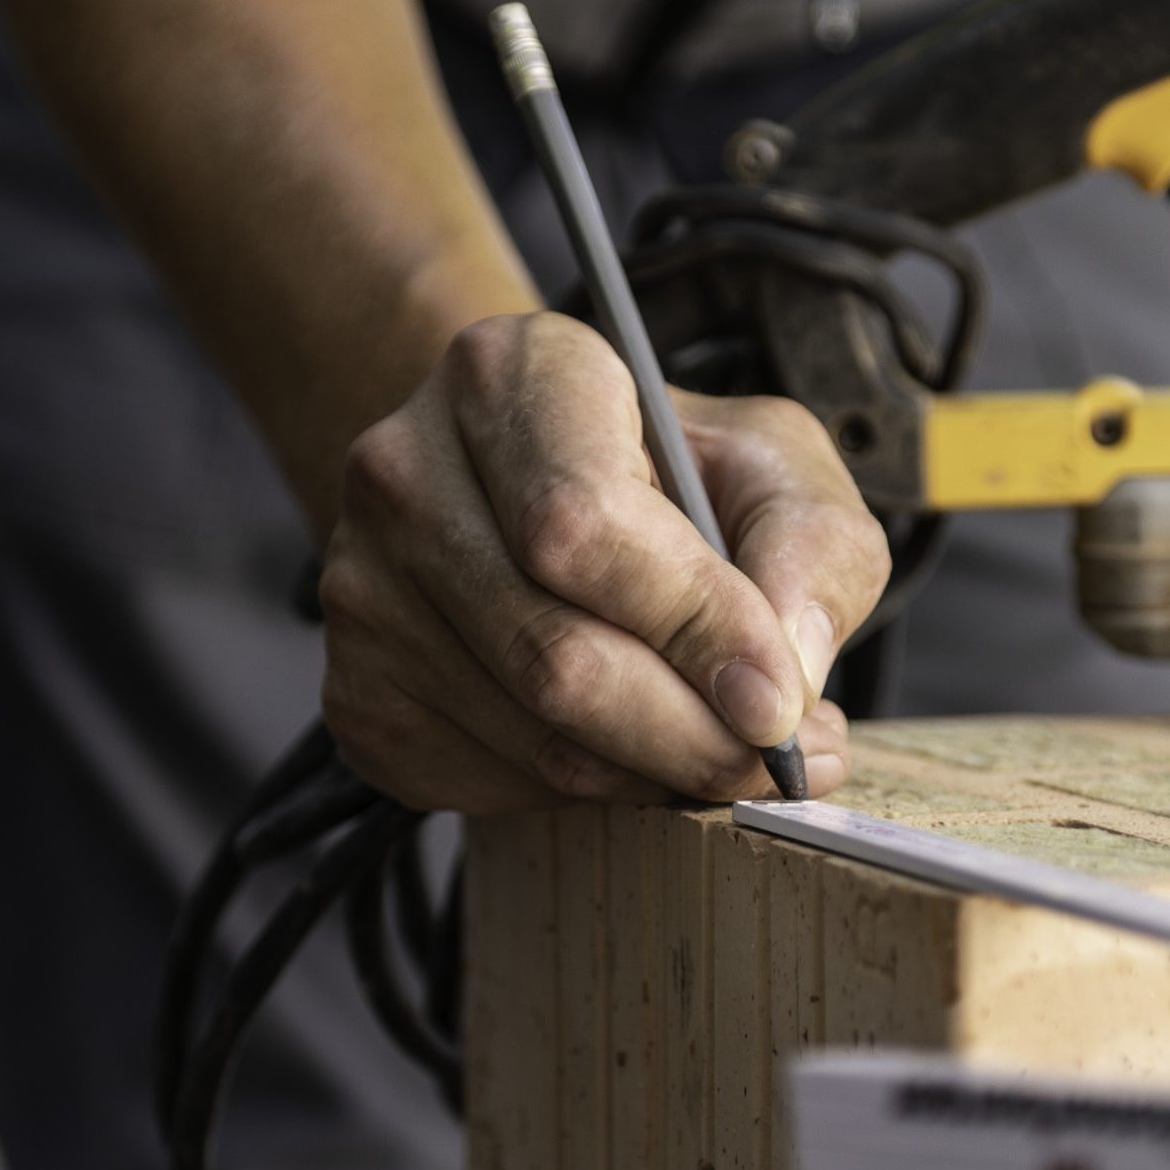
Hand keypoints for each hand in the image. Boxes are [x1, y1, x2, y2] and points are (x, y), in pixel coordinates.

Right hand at [318, 312, 887, 812]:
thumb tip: (787, 678)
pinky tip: (625, 744)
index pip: (582, 525)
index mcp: (510, 375)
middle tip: (778, 764)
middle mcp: (404, 472)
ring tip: (722, 746)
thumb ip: (811, 549)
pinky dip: (587, 793)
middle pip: (555, 657)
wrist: (525, 490)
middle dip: (691, 736)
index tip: (781, 702)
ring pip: (532, 740)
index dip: (693, 628)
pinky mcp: (358, 693)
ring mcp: (362, 590)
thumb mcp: (772, 464)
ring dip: (653, 774)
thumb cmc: (665, 471)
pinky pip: (490, 784)